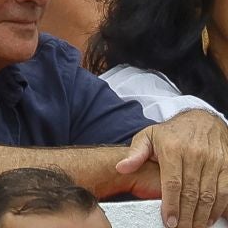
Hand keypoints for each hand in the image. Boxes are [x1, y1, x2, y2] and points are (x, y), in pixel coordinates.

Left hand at [119, 111, 227, 227]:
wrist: (202, 121)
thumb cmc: (172, 133)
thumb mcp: (148, 136)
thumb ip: (135, 153)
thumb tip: (121, 168)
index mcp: (172, 148)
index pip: (172, 182)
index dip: (171, 204)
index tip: (169, 221)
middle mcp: (194, 154)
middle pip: (191, 192)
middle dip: (186, 215)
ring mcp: (213, 160)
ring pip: (209, 195)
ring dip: (202, 216)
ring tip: (194, 227)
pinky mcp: (227, 165)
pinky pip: (225, 191)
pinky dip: (218, 208)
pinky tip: (209, 218)